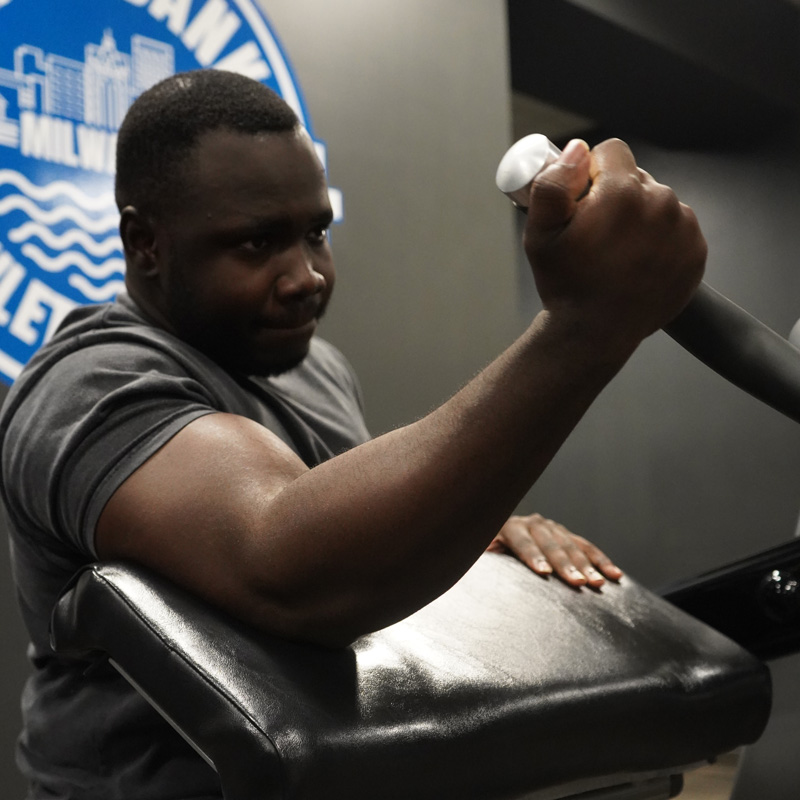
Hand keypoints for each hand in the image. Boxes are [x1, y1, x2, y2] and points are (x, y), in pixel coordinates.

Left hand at [486, 513, 622, 587]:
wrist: (494, 535)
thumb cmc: (484, 553)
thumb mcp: (478, 554)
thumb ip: (483, 559)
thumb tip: (477, 561)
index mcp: (509, 527)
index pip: (522, 542)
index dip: (532, 557)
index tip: (544, 573)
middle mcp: (533, 523)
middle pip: (551, 545)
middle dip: (566, 565)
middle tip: (579, 584)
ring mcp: (551, 527)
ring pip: (572, 546)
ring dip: (588, 566)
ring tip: (599, 583)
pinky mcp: (566, 534)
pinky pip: (586, 547)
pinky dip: (601, 561)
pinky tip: (615, 576)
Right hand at [524, 138, 706, 347]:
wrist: (596, 333)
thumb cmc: (565, 284)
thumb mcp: (539, 234)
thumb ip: (553, 183)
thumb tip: (578, 150)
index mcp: (622, 193)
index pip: (613, 151)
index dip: (592, 172)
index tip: (583, 200)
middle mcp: (661, 203)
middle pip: (637, 177)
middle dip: (616, 196)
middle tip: (597, 234)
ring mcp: (683, 229)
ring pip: (658, 203)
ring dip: (640, 218)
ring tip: (618, 253)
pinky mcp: (696, 251)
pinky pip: (677, 229)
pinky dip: (660, 240)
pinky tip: (638, 263)